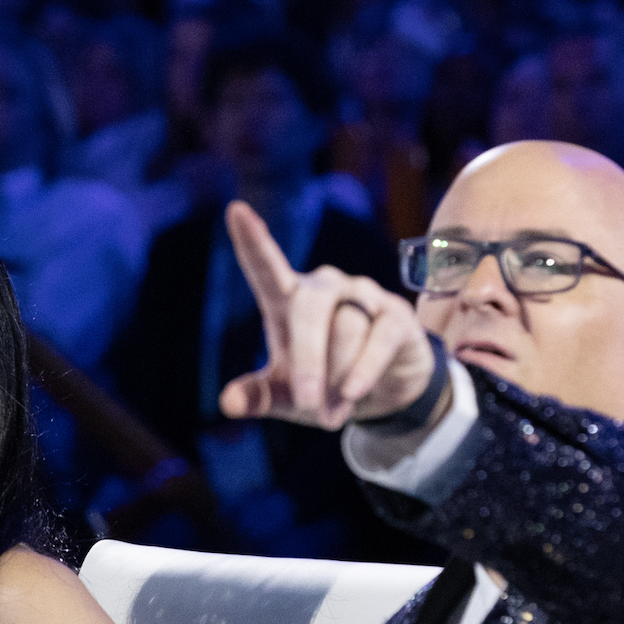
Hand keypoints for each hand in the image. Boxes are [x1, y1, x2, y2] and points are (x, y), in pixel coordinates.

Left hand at [218, 200, 440, 430]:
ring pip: (346, 330)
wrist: (382, 395)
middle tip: (307, 402)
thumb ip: (257, 397)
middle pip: (308, 308)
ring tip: (333, 412)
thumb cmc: (323, 385)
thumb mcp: (286, 398)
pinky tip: (355, 393)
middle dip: (307, 360)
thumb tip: (228, 403)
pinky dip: (365, 370)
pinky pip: (378, 339)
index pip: (267, 268)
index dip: (254, 242)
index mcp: (288, 301)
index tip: (235, 211)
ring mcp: (362, 296)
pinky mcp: (396, 315)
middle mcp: (324, 288)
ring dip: (338, 379)